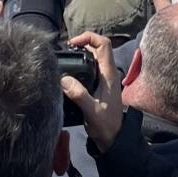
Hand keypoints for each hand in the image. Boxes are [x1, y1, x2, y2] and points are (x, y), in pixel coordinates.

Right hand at [62, 32, 123, 152]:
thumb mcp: (92, 111)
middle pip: (97, 47)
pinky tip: (68, 73)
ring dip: (80, 54)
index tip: (72, 44)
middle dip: (81, 44)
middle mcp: (108, 73)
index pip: (104, 44)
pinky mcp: (98, 85)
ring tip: (64, 59)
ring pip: (93, 57)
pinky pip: (89, 68)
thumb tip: (64, 79)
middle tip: (65, 51)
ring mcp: (104, 79)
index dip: (89, 37)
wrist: (113, 139)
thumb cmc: (106, 125)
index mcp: (109, 74)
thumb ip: (79, 95)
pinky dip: (79, 65)